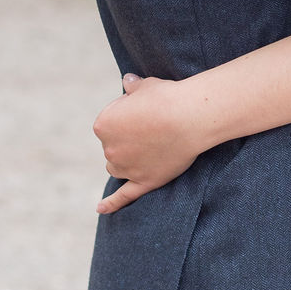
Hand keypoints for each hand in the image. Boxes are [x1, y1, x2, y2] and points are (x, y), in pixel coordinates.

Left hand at [94, 74, 206, 213]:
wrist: (189, 116)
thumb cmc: (167, 97)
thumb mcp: (146, 85)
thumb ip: (132, 86)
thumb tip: (127, 81)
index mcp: (103, 124)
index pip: (109, 122)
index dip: (129, 116)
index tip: (147, 111)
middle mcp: (110, 149)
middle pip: (113, 146)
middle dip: (128, 139)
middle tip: (154, 126)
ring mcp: (127, 168)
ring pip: (118, 167)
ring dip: (127, 160)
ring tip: (150, 148)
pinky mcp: (144, 181)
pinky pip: (124, 196)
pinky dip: (111, 204)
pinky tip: (101, 209)